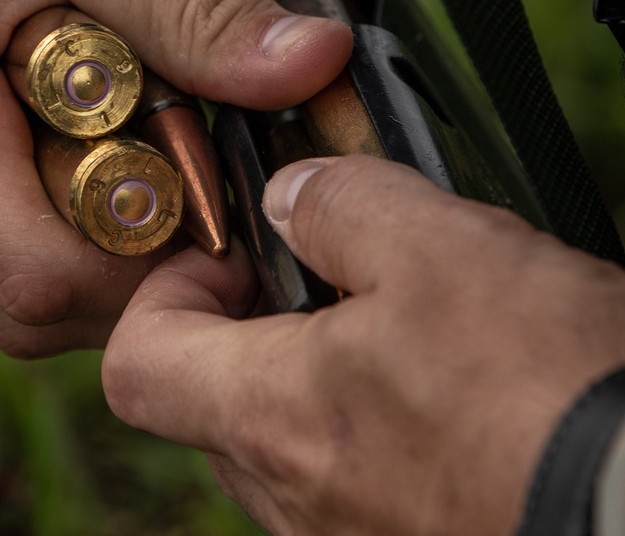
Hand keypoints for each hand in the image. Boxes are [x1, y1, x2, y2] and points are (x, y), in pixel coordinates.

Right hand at [0, 0, 352, 354]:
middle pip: (13, 298)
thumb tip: (313, 67)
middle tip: (198, 174)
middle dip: (125, 262)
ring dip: (81, 234)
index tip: (230, 211)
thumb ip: (195, 12)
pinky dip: (33, 201)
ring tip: (142, 138)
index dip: (153, 270)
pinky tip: (77, 125)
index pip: (41, 280)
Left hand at [103, 156, 624, 533]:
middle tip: (321, 276)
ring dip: (315, 376)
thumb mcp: (443, 250)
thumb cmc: (557, 400)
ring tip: (397, 327)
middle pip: (209, 399)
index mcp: (275, 416)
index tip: (233, 259)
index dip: (166, 296)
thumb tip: (290, 196)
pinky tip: (443, 391)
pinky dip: (370, 426)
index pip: (137, 363)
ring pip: (284, 441)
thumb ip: (340, 205)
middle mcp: (295, 497)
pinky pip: (349, 481)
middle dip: (247, 328)